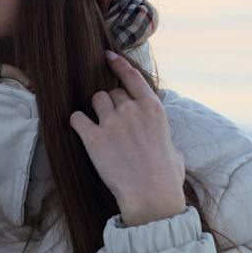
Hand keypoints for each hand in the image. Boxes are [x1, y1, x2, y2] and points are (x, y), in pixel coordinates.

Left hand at [68, 49, 186, 226]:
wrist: (150, 196)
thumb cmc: (166, 178)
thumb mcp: (174, 151)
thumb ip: (165, 138)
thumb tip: (164, 143)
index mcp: (153, 109)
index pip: (132, 77)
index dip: (118, 64)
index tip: (107, 56)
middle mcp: (131, 110)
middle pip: (113, 93)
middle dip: (112, 105)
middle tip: (114, 124)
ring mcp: (111, 122)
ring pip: (96, 100)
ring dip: (96, 111)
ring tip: (100, 127)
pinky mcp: (93, 137)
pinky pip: (76, 118)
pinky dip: (77, 122)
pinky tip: (81, 130)